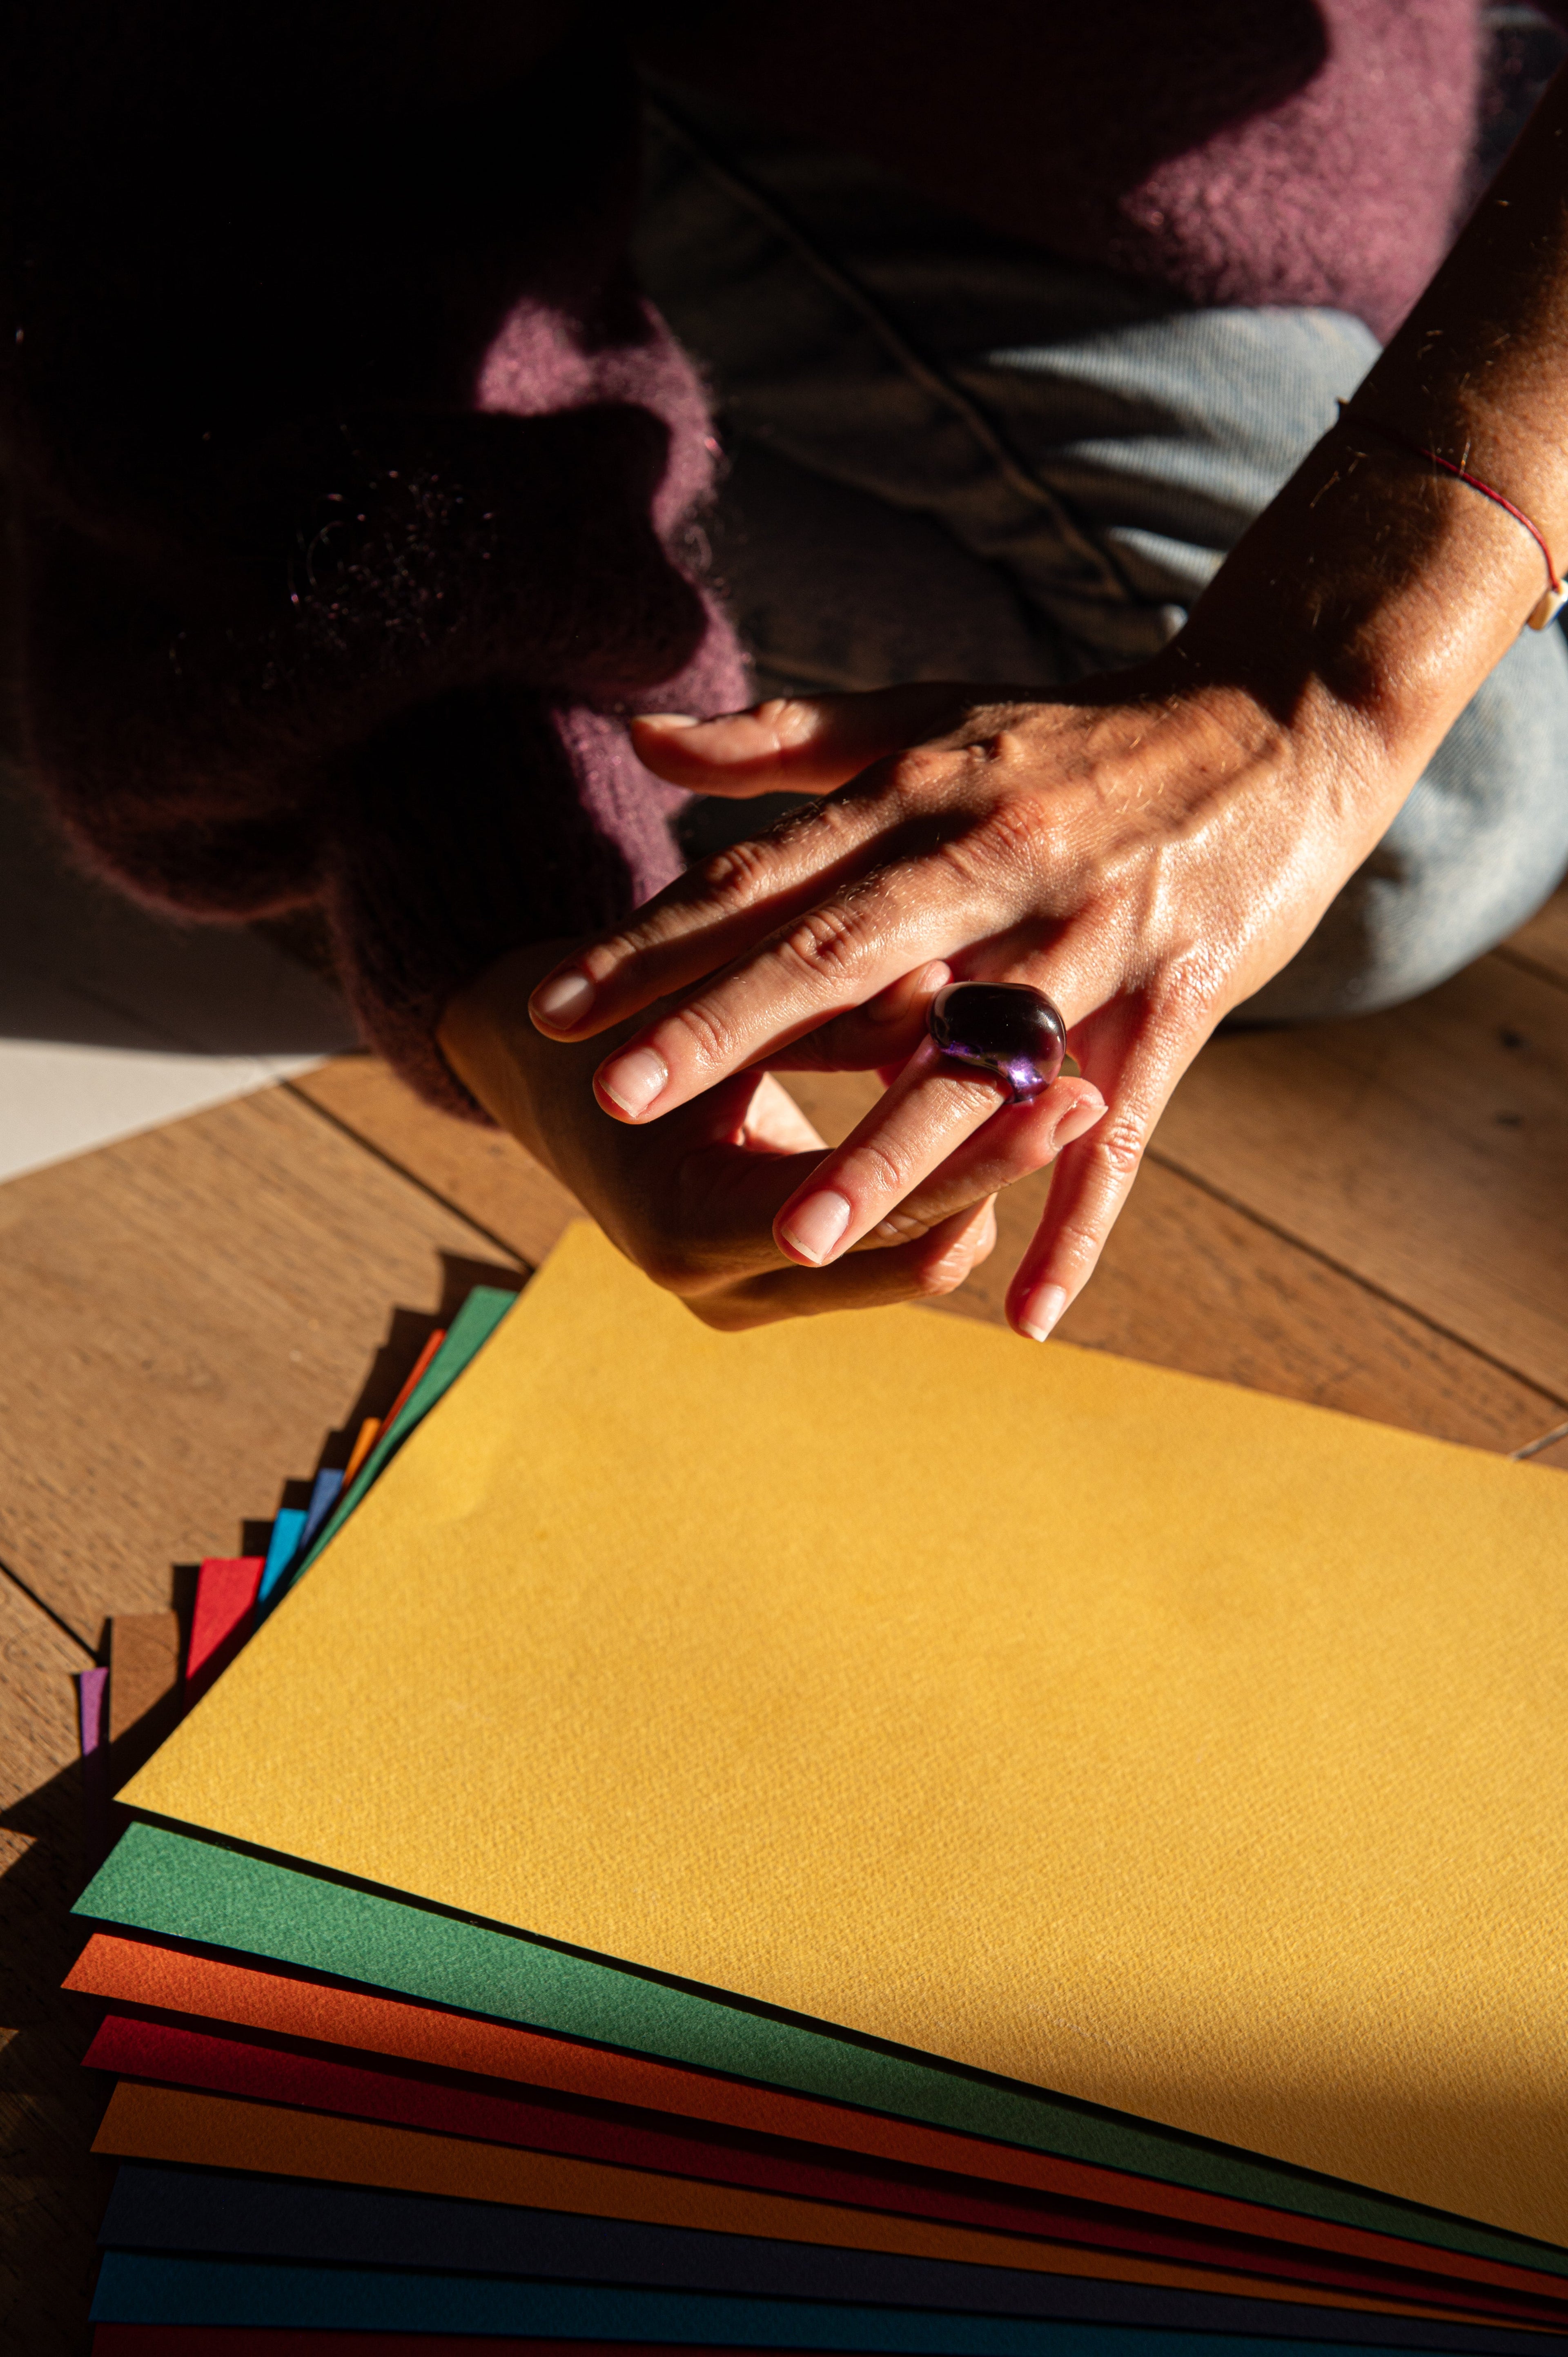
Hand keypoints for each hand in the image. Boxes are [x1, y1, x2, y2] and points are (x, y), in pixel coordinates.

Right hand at [438, 937, 1054, 1330]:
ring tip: (1070, 1098)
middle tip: (1087, 1098)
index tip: (1055, 1079)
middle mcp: (721, 1286)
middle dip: (997, 1174)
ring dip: (983, 1185)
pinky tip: (1012, 1121)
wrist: (534, 1058)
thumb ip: (825, 1014)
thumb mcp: (704, 1000)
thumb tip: (950, 983)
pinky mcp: (774, 1279)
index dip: (967, 1152)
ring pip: (912, 1260)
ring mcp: (749, 1295)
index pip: (865, 1210)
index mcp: (688, 1223)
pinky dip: (946, 1189)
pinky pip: (891, 1250)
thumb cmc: (607, 1010)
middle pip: (906, 1252)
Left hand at [523, 660, 1412, 1338]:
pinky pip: (1121, 1134)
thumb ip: (783, 743)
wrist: (1279, 723)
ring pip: (976, 1062)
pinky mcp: (1178, 1002)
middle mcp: (996, 867)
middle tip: (615, 1103)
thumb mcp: (926, 718)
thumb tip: (645, 741)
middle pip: (842, 956)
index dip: (655, 945)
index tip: (549, 1009)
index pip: (764, 882)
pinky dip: (1076, 1227)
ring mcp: (1090, 940)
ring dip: (889, 1155)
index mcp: (923, 799)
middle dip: (725, 1031)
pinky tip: (1023, 1320)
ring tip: (796, 1240)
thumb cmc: (1072, 735)